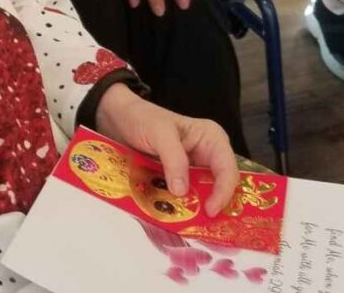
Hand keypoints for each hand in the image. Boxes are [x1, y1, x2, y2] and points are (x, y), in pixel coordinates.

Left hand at [95, 83, 238, 216]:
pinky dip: (179, 206)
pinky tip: (172, 217)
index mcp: (211, 139)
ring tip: (188, 225)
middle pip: (219, 186)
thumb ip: (174, 159)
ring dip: (194, 209)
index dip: (223, 192)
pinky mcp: (176, 178)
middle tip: (203, 225)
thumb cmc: (141, 117)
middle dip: (212, 205)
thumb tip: (182, 191)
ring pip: (201, 194)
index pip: (227, 170)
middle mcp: (206, 155)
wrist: (117, 117)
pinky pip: (183, 196)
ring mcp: (191, 169)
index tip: (210, 210)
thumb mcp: (160, 133)